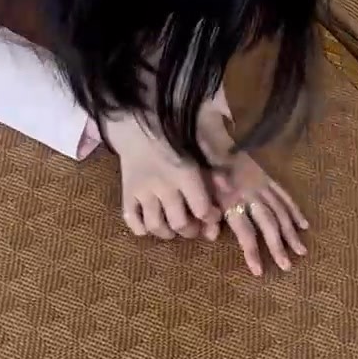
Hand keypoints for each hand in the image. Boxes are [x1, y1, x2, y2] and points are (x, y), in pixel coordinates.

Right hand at [106, 111, 221, 241]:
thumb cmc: (175, 138)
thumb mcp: (199, 152)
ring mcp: (143, 192)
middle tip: (193, 227)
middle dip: (190, 231)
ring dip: (167, 233)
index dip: (210, 218)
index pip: (202, 210)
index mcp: (185, 174)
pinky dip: (140, 228)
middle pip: (179, 224)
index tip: (212, 215)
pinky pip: (131, 220)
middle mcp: (164, 187)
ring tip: (172, 229)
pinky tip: (149, 226)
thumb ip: (215, 173)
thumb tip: (231, 193)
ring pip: (155, 226)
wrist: (140, 125)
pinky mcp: (126, 192)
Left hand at [199, 102, 307, 275]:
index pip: (245, 232)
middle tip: (287, 266)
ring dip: (291, 232)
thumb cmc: (202, 166)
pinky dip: (295, 210)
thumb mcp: (200, 191)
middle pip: (268, 224)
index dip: (253, 252)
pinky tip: (304, 224)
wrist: (212, 136)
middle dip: (278, 246)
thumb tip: (211, 237)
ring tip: (302, 251)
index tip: (259, 272)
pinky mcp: (267, 178)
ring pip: (281, 211)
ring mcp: (262, 185)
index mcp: (232, 199)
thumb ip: (206, 213)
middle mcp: (251, 194)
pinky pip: (284, 195)